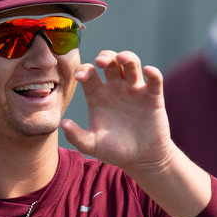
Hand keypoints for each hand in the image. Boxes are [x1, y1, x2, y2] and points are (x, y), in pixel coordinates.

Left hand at [61, 50, 172, 175]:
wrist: (141, 159)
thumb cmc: (114, 150)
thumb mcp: (92, 145)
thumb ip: (76, 136)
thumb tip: (62, 124)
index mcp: (97, 95)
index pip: (89, 73)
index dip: (84, 70)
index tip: (80, 77)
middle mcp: (115, 88)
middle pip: (110, 62)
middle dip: (105, 57)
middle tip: (100, 62)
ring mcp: (134, 90)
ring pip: (131, 64)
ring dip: (127, 58)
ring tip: (122, 58)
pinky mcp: (153, 97)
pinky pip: (154, 80)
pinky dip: (153, 73)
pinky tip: (148, 72)